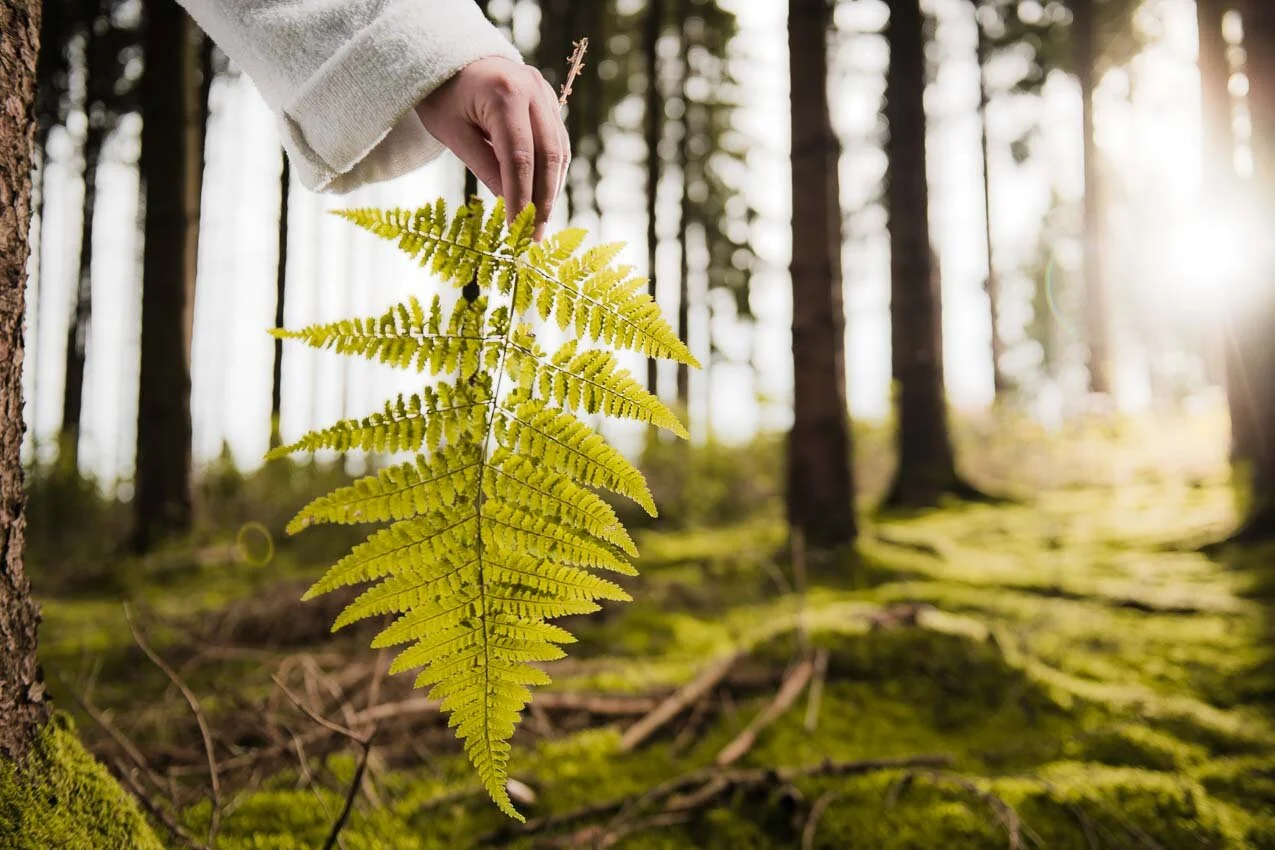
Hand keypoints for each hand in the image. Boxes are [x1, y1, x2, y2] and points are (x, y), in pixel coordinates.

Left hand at [416, 56, 569, 239]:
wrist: (450, 55)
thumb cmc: (443, 95)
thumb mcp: (453, 133)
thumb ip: (483, 166)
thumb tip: (509, 204)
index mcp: (504, 94)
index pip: (519, 158)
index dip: (520, 198)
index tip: (516, 230)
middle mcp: (532, 90)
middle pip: (548, 156)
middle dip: (542, 200)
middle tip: (535, 235)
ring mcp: (545, 92)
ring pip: (559, 150)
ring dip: (551, 189)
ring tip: (539, 221)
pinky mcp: (549, 99)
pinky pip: (557, 140)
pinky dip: (552, 170)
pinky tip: (542, 195)